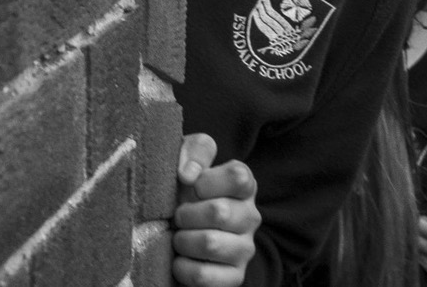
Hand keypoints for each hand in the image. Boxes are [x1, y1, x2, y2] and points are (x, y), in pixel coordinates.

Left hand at [172, 133, 261, 286]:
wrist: (175, 231)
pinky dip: (183, 267)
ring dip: (183, 240)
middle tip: (179, 215)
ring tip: (179, 237)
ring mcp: (245, 249)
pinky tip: (180, 259)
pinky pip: (203, 275)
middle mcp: (251, 216)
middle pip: (220, 212)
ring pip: (210, 243)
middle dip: (187, 214)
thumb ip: (195, 151)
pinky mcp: (234, 277)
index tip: (191, 185)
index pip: (238, 177)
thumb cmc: (185, 190)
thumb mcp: (189, 159)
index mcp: (245, 185)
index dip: (207, 181)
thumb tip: (189, 174)